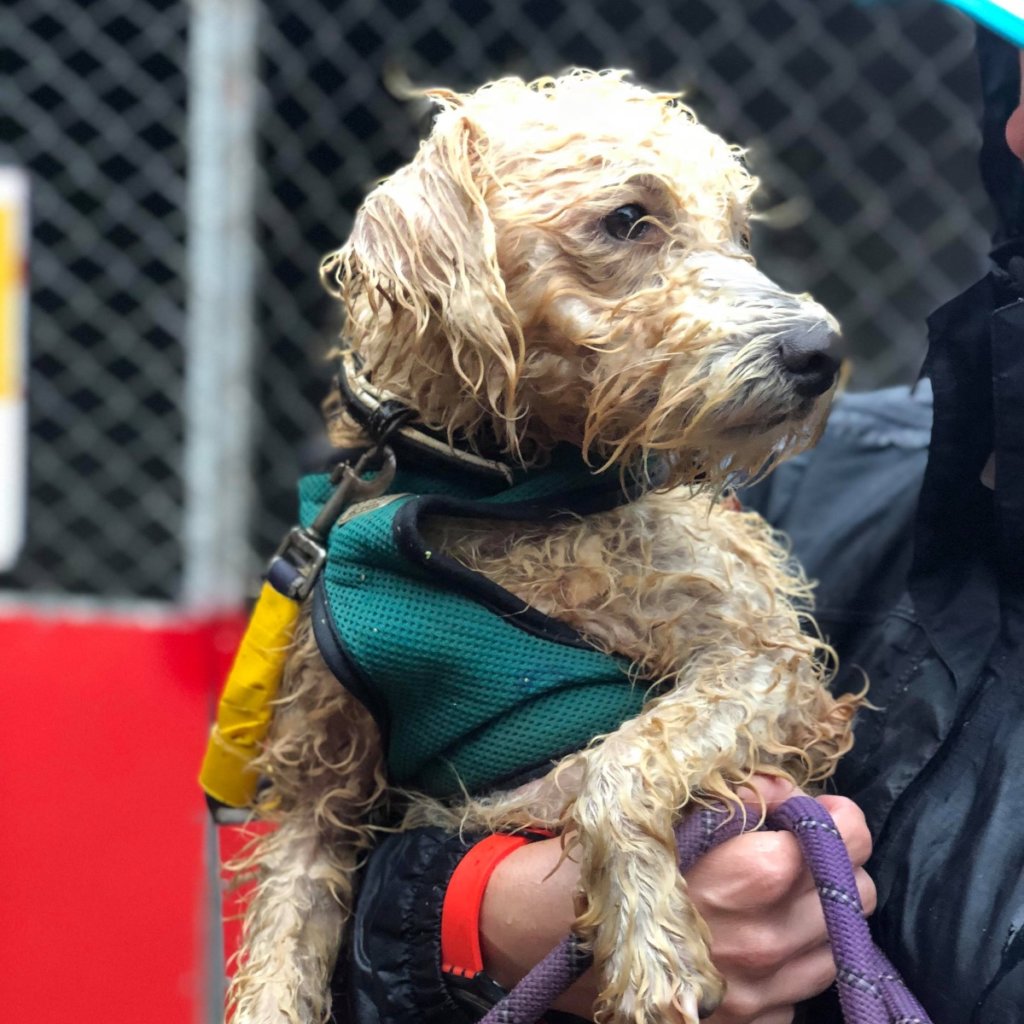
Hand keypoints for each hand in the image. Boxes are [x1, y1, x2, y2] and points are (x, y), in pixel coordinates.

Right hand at [478, 776, 874, 1022]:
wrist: (540, 935)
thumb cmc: (600, 859)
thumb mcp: (658, 811)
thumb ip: (733, 800)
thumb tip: (789, 792)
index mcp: (735, 880)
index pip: (828, 848)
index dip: (837, 820)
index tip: (824, 808)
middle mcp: (754, 947)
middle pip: (848, 900)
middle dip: (835, 864)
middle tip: (800, 846)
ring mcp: (751, 1000)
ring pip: (835, 948)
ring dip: (820, 914)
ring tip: (782, 892)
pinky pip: (802, 992)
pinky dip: (794, 963)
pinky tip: (757, 938)